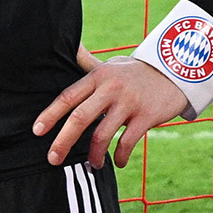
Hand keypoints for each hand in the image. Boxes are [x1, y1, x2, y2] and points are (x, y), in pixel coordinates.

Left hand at [34, 56, 187, 168]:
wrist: (175, 72)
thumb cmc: (136, 72)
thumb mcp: (112, 64)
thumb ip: (89, 63)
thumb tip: (70, 47)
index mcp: (98, 77)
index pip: (68, 96)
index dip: (50, 114)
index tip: (37, 131)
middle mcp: (111, 88)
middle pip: (80, 117)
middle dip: (63, 141)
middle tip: (53, 159)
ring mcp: (129, 102)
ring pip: (102, 135)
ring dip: (94, 155)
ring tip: (92, 165)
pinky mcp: (146, 116)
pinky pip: (127, 142)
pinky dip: (120, 156)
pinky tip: (119, 162)